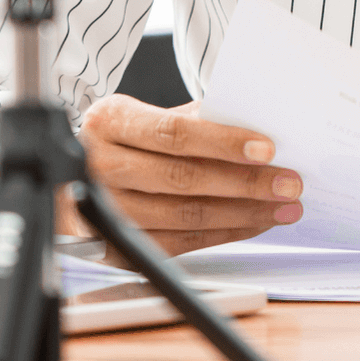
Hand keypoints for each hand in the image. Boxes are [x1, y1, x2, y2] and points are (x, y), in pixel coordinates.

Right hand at [78, 95, 303, 256]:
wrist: (71, 173)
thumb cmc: (121, 139)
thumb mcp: (146, 114)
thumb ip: (193, 119)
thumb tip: (254, 126)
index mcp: (110, 121)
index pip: (174, 134)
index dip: (223, 143)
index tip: (267, 148)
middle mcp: (101, 165)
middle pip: (182, 178)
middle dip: (244, 184)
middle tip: (288, 183)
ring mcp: (105, 211)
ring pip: (183, 216)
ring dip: (241, 214)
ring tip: (280, 208)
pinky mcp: (114, 246)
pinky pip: (178, 243)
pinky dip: (221, 233)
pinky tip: (250, 223)